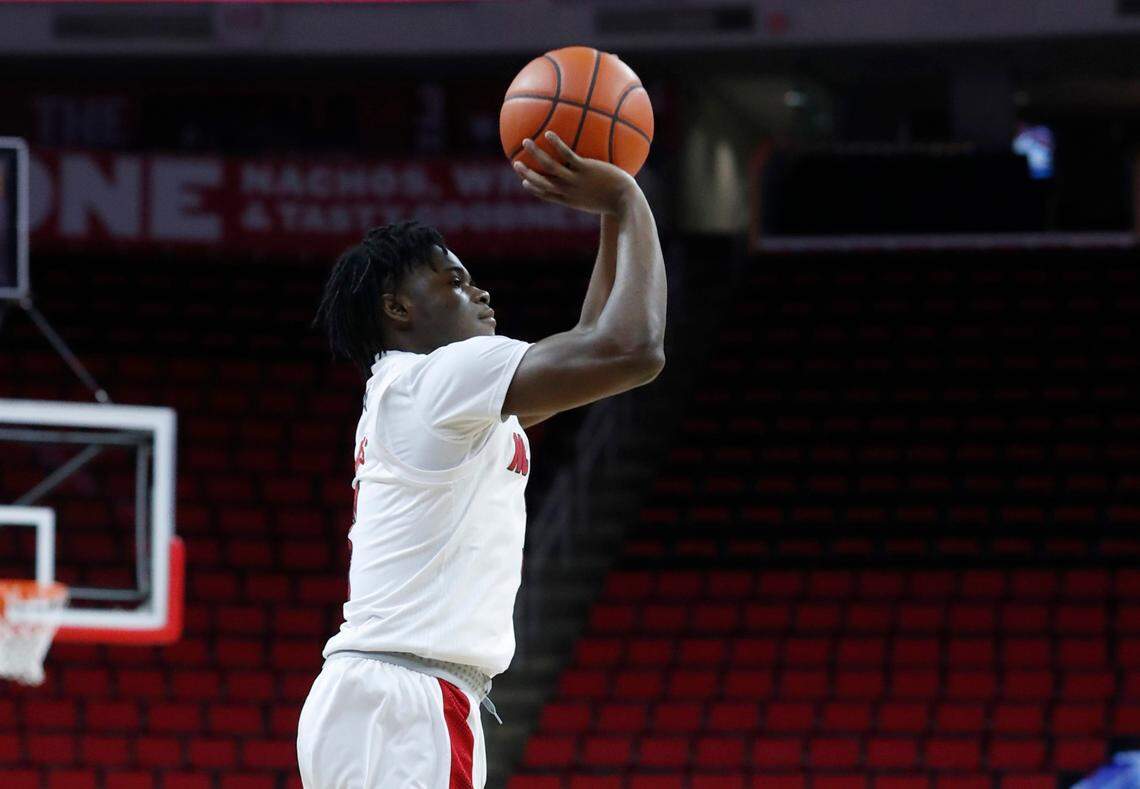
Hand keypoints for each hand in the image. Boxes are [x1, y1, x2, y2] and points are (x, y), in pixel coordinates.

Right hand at [513, 131, 640, 215]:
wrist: (626, 203)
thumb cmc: (619, 202)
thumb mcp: (605, 200)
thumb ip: (598, 191)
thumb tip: (600, 181)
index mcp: (570, 200)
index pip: (547, 195)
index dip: (534, 189)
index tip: (524, 182)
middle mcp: (568, 191)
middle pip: (541, 182)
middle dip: (526, 173)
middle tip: (515, 163)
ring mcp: (575, 180)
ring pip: (549, 167)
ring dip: (535, 154)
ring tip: (526, 141)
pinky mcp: (585, 170)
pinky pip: (567, 155)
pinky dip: (556, 145)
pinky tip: (548, 133)